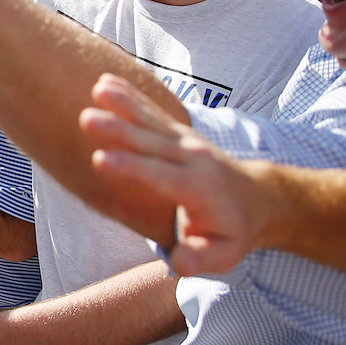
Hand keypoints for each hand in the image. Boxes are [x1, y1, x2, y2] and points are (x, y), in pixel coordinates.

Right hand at [79, 73, 272, 274]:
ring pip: (151, 120)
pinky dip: (132, 94)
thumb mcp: (225, 255)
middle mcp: (191, 159)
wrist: (259, 199)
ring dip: (123, 103)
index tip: (100, 160)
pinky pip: (153, 111)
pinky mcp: (178, 133)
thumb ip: (201, 259)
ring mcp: (185, 142)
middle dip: (118, 130)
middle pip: (150, 142)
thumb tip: (179, 263)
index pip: (160, 176)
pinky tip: (106, 81)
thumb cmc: (233, 231)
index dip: (131, 168)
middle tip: (86, 118)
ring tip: (97, 87)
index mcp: (197, 188)